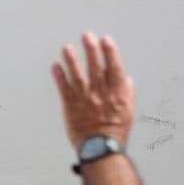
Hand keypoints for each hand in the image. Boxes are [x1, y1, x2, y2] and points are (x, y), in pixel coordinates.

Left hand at [51, 32, 134, 148]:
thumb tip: (127, 78)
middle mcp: (101, 94)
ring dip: (72, 60)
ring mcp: (84, 99)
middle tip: (86, 36)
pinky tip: (55, 66)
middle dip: (91, 50)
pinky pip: (63, 88)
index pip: (114, 69)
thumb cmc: (115, 131)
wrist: (100, 149)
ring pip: (77, 76)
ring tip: (67, 47)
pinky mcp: (70, 106)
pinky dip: (59, 76)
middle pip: (96, 68)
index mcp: (117, 94)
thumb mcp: (128, 112)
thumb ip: (127, 93)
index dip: (110, 53)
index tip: (106, 40)